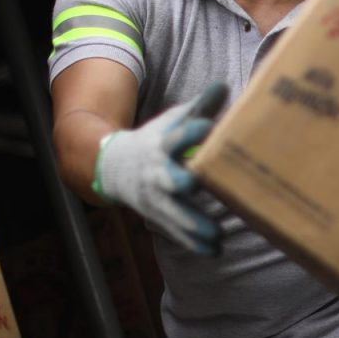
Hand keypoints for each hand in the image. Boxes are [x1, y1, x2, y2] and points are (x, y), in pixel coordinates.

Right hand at [94, 82, 227, 255]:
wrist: (114, 167)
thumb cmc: (155, 140)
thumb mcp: (173, 121)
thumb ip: (200, 107)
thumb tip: (224, 85)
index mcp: (162, 145)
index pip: (176, 136)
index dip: (190, 131)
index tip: (207, 125)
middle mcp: (157, 173)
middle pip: (170, 179)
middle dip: (184, 183)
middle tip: (199, 184)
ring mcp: (155, 198)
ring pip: (173, 213)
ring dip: (194, 225)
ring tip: (218, 236)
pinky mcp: (158, 217)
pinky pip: (175, 233)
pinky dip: (192, 244)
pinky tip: (214, 251)